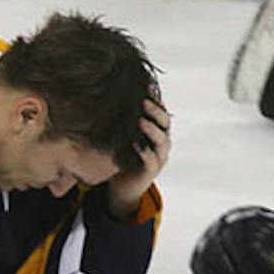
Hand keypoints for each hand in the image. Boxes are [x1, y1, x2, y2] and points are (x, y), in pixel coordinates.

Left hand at [106, 95, 169, 217]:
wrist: (123, 186)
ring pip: (162, 141)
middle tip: (144, 102)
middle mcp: (162, 143)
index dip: (156, 100)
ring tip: (141, 121)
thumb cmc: (123, 155)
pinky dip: (145, 152)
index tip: (144, 87)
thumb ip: (124, 119)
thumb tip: (108, 94)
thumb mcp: (124, 135)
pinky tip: (135, 144)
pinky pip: (151, 160)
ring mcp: (159, 157)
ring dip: (152, 130)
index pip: (161, 112)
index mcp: (157, 131)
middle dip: (155, 112)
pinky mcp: (152, 171)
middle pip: (165, 123)